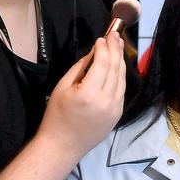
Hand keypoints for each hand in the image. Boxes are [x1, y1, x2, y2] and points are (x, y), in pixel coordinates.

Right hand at [38, 31, 126, 163]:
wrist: (62, 146)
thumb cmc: (56, 115)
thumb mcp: (63, 87)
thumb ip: (81, 67)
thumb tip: (94, 52)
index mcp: (90, 93)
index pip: (103, 63)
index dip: (104, 48)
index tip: (102, 37)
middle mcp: (107, 101)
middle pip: (116, 68)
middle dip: (116, 49)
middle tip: (115, 34)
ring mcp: (115, 109)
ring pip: (122, 78)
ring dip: (121, 60)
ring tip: (118, 45)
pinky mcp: (118, 114)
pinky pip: (121, 90)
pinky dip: (120, 75)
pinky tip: (117, 65)